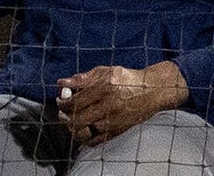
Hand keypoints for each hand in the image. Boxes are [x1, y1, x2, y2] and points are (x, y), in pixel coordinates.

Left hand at [55, 61, 187, 145]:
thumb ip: (81, 78)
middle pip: (78, 119)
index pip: (75, 102)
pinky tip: (82, 130)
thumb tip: (62, 83)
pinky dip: (85, 138)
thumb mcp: (104, 72)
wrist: (152, 91)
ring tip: (71, 121)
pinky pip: (96, 141)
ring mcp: (113, 121)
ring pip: (85, 132)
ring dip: (73, 128)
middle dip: (65, 116)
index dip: (63, 103)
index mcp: (104, 89)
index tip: (61, 100)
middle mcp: (109, 106)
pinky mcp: (118, 130)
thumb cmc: (127, 79)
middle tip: (63, 112)